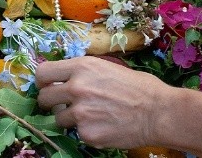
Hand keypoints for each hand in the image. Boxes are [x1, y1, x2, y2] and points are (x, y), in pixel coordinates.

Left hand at [35, 56, 173, 148]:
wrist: (159, 112)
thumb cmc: (139, 87)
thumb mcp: (108, 67)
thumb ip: (84, 72)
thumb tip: (65, 77)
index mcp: (82, 67)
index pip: (43, 73)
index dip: (42, 82)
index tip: (47, 86)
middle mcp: (77, 88)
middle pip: (43, 98)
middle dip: (50, 102)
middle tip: (63, 105)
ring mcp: (80, 113)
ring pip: (57, 119)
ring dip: (69, 119)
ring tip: (91, 116)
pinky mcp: (87, 134)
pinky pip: (76, 133)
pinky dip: (86, 131)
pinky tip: (103, 125)